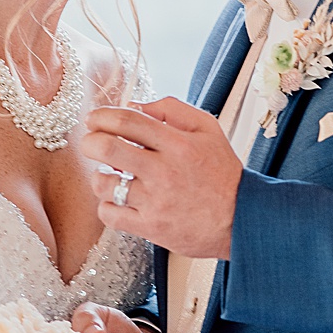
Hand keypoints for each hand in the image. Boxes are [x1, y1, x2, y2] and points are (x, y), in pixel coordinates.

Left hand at [81, 98, 240, 258]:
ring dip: (99, 176)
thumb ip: (172, 109)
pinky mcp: (150, 227)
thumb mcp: (208, 129)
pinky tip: (119, 200)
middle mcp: (164, 171)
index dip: (103, 116)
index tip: (94, 118)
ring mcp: (155, 201)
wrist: (241, 219)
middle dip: (90, 141)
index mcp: (178, 144)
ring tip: (109, 176)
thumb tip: (134, 105)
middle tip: (90, 143)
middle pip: (108, 148)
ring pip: (104, 184)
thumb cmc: (222, 173)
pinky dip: (107, 205)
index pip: (128, 121)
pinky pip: (110, 214)